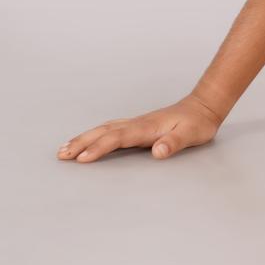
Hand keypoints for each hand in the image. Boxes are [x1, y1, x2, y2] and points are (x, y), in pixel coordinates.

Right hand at [57, 93, 223, 162]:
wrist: (203, 107)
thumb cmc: (197, 123)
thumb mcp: (191, 135)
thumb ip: (174, 143)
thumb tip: (158, 152)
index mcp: (147, 128)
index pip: (118, 138)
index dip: (100, 148)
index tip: (82, 158)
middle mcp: (137, 124)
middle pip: (104, 132)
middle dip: (82, 143)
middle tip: (61, 154)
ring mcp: (136, 123)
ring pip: (104, 129)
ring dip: (84, 138)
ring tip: (65, 149)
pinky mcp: (137, 125)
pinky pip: (110, 129)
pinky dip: (95, 134)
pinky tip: (87, 139)